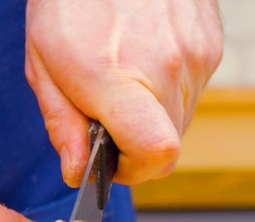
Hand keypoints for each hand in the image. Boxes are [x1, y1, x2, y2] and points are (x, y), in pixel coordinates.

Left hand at [25, 0, 221, 185]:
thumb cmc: (70, 0)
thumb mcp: (44, 64)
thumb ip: (62, 124)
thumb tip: (77, 171)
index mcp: (119, 78)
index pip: (157, 155)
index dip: (135, 171)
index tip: (112, 160)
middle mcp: (168, 69)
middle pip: (168, 147)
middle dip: (136, 144)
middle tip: (107, 115)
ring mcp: (197, 56)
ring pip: (181, 120)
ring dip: (153, 115)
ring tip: (124, 77)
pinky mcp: (211, 44)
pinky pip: (194, 90)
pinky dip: (170, 89)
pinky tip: (145, 59)